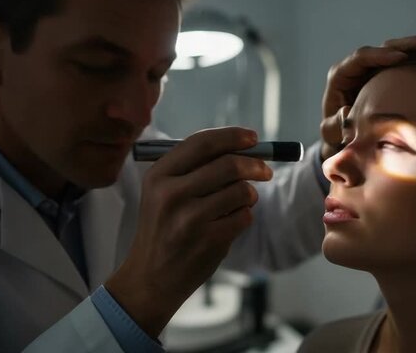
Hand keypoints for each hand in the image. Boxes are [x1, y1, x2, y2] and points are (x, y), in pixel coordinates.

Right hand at [106, 127, 272, 337]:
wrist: (150, 278)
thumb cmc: (165, 228)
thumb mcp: (163, 193)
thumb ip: (196, 167)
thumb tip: (245, 147)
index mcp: (159, 175)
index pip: (202, 143)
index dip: (233, 137)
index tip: (253, 138)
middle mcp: (171, 194)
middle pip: (229, 164)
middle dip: (255, 164)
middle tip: (266, 170)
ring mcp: (190, 219)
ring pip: (242, 191)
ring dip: (250, 195)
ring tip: (242, 202)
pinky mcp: (209, 241)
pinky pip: (244, 216)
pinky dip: (244, 217)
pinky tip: (230, 224)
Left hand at [320, 35, 415, 159]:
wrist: (345, 136)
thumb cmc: (336, 132)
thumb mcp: (331, 131)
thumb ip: (334, 124)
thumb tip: (346, 112)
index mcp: (342, 75)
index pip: (360, 58)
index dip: (380, 55)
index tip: (400, 57)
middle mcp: (360, 67)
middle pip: (386, 48)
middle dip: (411, 45)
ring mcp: (378, 68)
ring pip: (402, 50)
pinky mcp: (392, 74)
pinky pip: (412, 61)